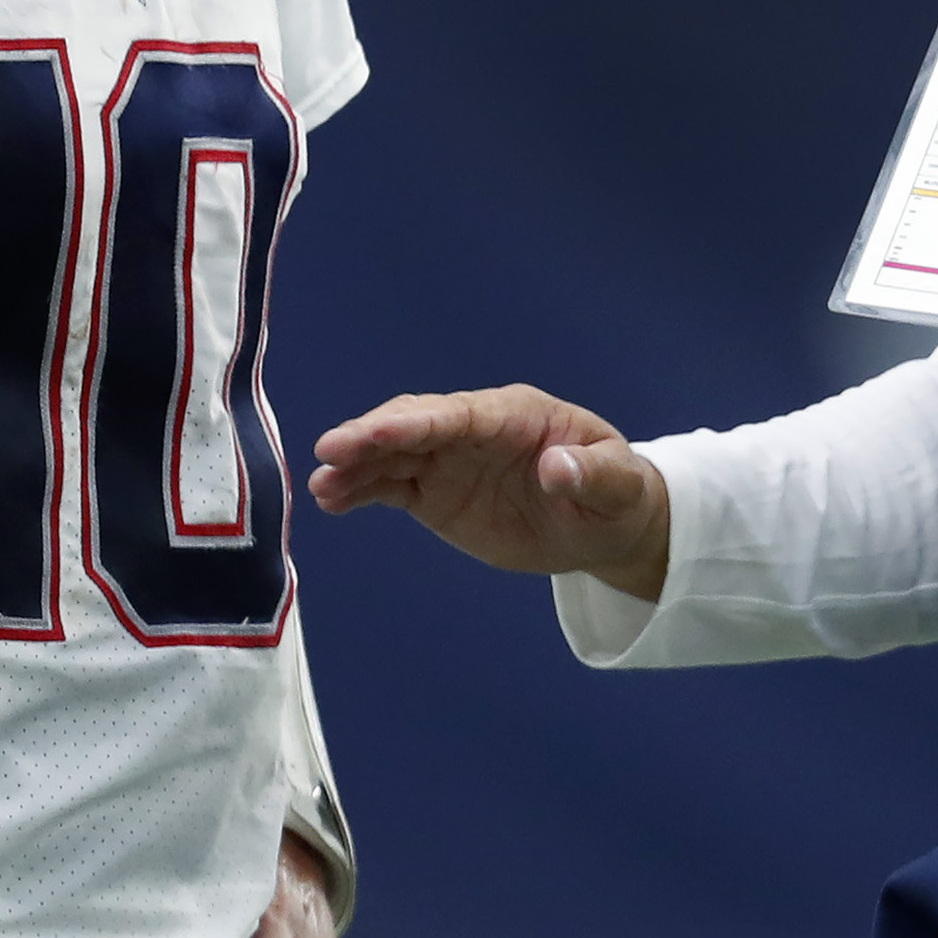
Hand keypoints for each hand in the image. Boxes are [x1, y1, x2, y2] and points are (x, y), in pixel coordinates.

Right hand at [307, 386, 672, 601]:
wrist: (600, 524)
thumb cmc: (614, 494)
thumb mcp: (618, 486)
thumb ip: (590, 474)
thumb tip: (557, 468)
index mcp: (514, 414)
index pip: (458, 413)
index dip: (417, 421)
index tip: (377, 431)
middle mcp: (472, 430)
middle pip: (414, 424)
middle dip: (372, 436)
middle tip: (329, 452)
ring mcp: (449, 460)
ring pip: (393, 454)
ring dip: (355, 465)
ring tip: (320, 484)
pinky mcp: (435, 493)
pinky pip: (391, 486)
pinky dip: (360, 490)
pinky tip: (330, 499)